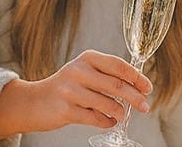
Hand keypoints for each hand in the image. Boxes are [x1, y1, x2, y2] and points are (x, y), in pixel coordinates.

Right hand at [0, 51, 151, 137]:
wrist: (34, 102)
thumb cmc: (66, 87)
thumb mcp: (84, 72)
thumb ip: (105, 75)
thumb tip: (135, 86)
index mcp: (88, 58)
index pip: (118, 65)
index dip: (136, 77)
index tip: (147, 87)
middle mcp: (80, 70)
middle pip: (116, 84)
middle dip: (135, 97)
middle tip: (145, 106)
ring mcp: (71, 90)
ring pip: (107, 103)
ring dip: (120, 112)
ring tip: (123, 115)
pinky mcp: (66, 110)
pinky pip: (94, 118)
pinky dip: (106, 122)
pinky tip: (110, 122)